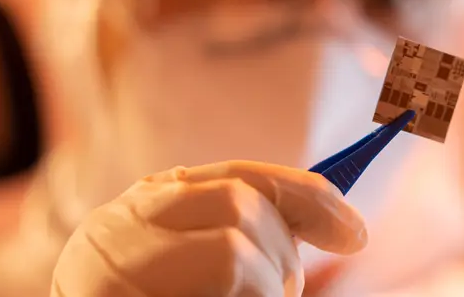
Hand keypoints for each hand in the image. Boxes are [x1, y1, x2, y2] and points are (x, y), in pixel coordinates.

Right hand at [50, 161, 367, 296]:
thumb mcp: (207, 269)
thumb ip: (250, 237)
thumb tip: (345, 225)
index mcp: (155, 202)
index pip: (245, 178)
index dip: (309, 196)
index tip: (356, 232)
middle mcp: (129, 215)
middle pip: (247, 207)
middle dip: (284, 259)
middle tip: (280, 296)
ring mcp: (114, 253)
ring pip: (236, 250)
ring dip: (264, 291)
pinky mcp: (106, 290)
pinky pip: (221, 276)